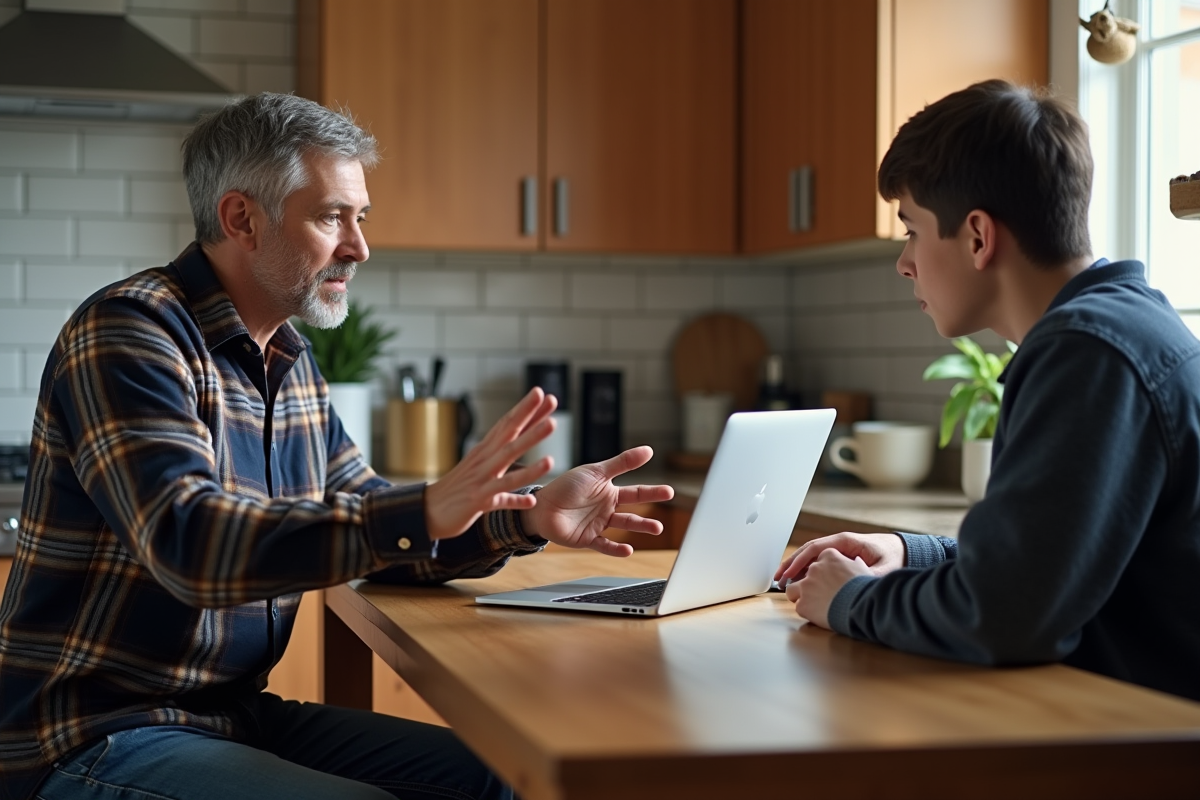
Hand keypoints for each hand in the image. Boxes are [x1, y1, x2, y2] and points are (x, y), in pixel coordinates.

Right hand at [424, 388, 556, 540]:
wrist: (428, 509)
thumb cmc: (459, 486)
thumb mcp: (480, 463)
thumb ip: (502, 450)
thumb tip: (522, 432)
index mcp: (485, 450)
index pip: (508, 424)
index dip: (525, 409)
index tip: (543, 393)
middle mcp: (484, 461)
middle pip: (510, 436)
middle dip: (531, 418)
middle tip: (551, 400)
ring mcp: (481, 481)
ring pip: (507, 467)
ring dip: (530, 465)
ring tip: (551, 458)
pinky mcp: (477, 503)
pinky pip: (499, 502)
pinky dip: (515, 501)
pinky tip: (531, 501)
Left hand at [522, 446, 673, 556]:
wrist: (540, 505)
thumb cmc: (565, 486)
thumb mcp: (596, 472)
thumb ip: (622, 463)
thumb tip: (648, 450)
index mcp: (609, 491)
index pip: (635, 492)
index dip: (652, 492)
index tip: (669, 491)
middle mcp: (606, 508)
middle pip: (633, 512)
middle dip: (648, 516)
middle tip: (662, 524)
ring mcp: (598, 524)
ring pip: (623, 527)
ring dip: (639, 528)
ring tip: (655, 529)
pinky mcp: (587, 539)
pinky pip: (605, 545)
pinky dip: (616, 548)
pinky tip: (628, 549)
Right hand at [774, 531, 904, 585]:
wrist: (902, 550)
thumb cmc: (893, 556)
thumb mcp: (885, 568)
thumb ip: (869, 575)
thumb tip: (855, 585)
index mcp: (845, 542)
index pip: (815, 547)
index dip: (800, 560)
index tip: (789, 572)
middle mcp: (838, 544)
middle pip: (807, 551)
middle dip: (791, 563)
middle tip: (778, 578)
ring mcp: (836, 550)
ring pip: (810, 556)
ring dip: (795, 567)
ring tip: (781, 581)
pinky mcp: (838, 558)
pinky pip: (817, 562)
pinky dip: (805, 570)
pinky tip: (798, 581)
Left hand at [785, 549, 870, 628]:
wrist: (860, 605)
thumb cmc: (864, 588)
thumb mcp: (862, 569)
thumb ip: (853, 564)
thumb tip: (856, 563)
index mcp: (829, 556)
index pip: (820, 560)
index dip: (823, 570)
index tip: (826, 578)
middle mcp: (814, 568)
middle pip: (806, 574)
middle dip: (812, 583)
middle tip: (821, 593)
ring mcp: (806, 585)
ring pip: (792, 588)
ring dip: (799, 594)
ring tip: (811, 603)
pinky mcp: (803, 603)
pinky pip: (799, 606)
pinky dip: (806, 610)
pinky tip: (816, 614)